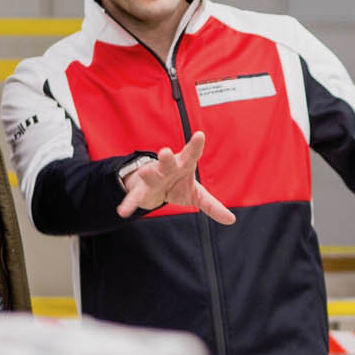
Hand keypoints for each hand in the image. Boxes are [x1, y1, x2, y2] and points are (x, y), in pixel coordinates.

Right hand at [116, 131, 236, 223]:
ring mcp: (153, 178)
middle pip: (168, 162)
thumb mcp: (198, 195)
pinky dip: (129, 203)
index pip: (192, 154)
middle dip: (167, 158)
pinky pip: (135, 197)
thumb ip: (213, 206)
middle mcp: (168, 168)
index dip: (195, 145)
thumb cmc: (179, 185)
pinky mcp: (142, 190)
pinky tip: (123, 212)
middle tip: (165, 151)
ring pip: (150, 175)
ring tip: (144, 171)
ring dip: (148, 173)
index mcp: (184, 165)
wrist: (156, 189)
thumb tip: (231, 220)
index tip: (200, 135)